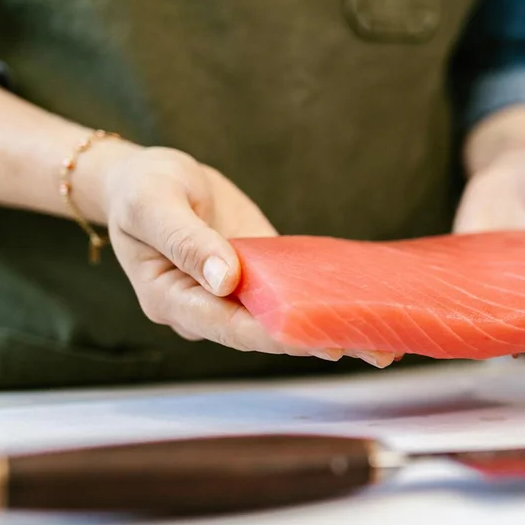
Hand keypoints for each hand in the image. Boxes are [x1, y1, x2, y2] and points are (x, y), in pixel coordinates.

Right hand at [94, 146, 396, 366]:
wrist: (144, 178)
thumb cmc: (141, 189)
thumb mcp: (154, 204)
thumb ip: (186, 241)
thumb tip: (224, 278)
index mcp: (173, 300)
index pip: (230, 326)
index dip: (274, 335)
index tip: (315, 340)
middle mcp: (206, 308)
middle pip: (265, 333)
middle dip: (314, 343)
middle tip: (367, 347)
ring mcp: (234, 295)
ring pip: (286, 320)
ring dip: (331, 332)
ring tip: (383, 346)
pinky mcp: (259, 276)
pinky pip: (294, 294)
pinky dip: (325, 304)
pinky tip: (365, 312)